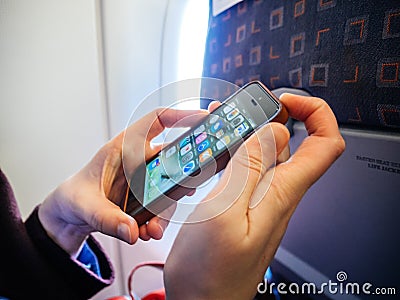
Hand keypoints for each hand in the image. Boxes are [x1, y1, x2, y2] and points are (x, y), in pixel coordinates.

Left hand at [38, 107, 206, 255]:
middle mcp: (139, 160)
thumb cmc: (75, 196)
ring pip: (170, 188)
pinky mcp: (147, 199)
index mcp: (124, 147)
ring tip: (153, 229)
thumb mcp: (85, 205)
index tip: (203, 118)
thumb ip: (106, 217)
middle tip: (189, 188)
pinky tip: (144, 232)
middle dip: (185, 173)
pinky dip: (158, 222)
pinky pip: (162, 208)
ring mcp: (146, 180)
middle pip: (174, 158)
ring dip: (166, 210)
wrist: (70, 214)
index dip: (182, 115)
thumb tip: (131, 229)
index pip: (157, 121)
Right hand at [164, 93, 344, 298]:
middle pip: (293, 142)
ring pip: (265, 154)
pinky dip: (233, 151)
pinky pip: (246, 170)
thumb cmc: (212, 274)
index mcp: (282, 193)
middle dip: (271, 116)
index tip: (284, 101)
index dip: (315, 112)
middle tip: (240, 110)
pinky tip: (213, 152)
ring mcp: (258, 200)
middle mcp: (276, 193)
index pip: (325, 143)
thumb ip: (250, 170)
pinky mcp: (241, 206)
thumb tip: (274, 130)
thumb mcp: (225, 214)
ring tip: (221, 124)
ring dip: (248, 132)